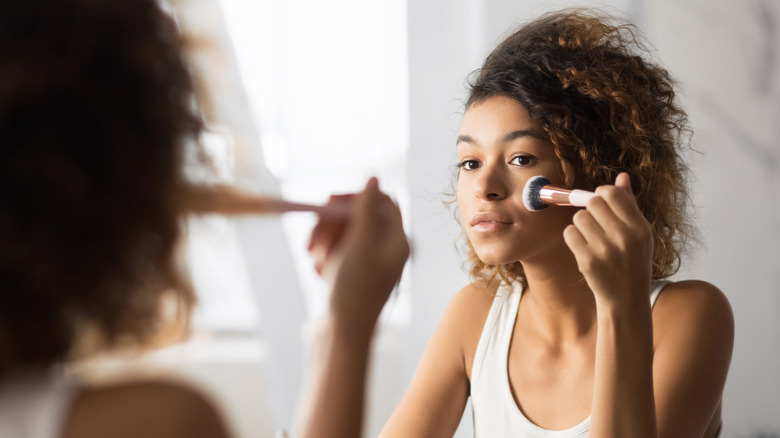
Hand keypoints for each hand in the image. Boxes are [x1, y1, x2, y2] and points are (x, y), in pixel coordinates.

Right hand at [308, 178, 409, 331]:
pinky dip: (323, 256)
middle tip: (313, 240)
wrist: (341, 336)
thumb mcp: (360, 244)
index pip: (383, 201)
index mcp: (397, 241)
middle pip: (357, 214)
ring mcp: (367, 260)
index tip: (330, 202)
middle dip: (331, 224)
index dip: (356, 196)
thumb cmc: (354, 291)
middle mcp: (385, 249)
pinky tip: (319, 274)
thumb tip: (374, 176)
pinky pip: (334, 249)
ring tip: (316, 263)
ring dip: (324, 241)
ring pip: (341, 231)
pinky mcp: (350, 271)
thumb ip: (366, 209)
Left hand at [562, 173, 652, 307]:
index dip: (603, 193)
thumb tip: (622, 176)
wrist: (625, 298)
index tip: (602, 201)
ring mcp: (605, 250)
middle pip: (593, 202)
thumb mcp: (639, 234)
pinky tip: (584, 248)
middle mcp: (624, 237)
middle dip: (591, 209)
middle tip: (597, 223)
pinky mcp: (587, 260)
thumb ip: (629, 205)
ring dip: (581, 225)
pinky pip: (570, 233)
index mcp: (640, 228)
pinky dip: (574, 238)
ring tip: (592, 238)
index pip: (613, 194)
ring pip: (579, 217)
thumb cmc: (632, 261)